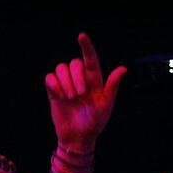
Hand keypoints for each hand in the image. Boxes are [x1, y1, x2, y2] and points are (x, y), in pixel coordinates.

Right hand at [44, 33, 126, 152]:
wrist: (79, 137)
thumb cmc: (95, 122)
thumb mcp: (106, 105)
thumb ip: (112, 86)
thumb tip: (123, 69)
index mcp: (94, 80)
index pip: (90, 58)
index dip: (86, 46)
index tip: (82, 36)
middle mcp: (79, 79)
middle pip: (74, 63)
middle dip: (76, 76)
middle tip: (80, 94)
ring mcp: (66, 84)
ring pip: (61, 68)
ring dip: (65, 82)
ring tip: (70, 98)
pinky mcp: (54, 91)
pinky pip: (50, 78)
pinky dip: (54, 85)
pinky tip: (60, 96)